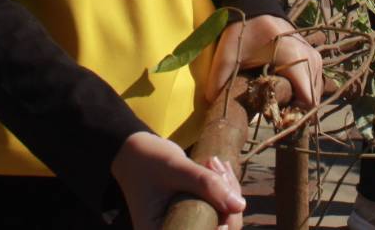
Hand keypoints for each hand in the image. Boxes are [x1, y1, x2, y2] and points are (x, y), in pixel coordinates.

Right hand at [111, 133, 244, 229]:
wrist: (135, 152)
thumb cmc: (148, 161)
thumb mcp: (176, 168)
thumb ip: (206, 184)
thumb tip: (240, 206)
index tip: (226, 212)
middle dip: (226, 202)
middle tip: (216, 167)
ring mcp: (187, 226)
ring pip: (224, 219)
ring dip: (226, 191)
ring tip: (213, 163)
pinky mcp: (196, 216)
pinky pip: (220, 208)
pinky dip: (223, 188)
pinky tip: (215, 167)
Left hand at [208, 15, 323, 109]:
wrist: (256, 8)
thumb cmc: (243, 31)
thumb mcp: (226, 55)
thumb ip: (219, 80)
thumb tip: (213, 105)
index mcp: (294, 57)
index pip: (308, 99)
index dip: (294, 115)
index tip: (274, 118)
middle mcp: (310, 58)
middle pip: (312, 100)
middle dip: (295, 111)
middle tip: (272, 113)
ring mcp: (315, 57)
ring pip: (314, 93)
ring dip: (298, 103)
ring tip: (276, 103)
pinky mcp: (313, 58)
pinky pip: (313, 84)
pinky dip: (301, 93)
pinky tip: (282, 93)